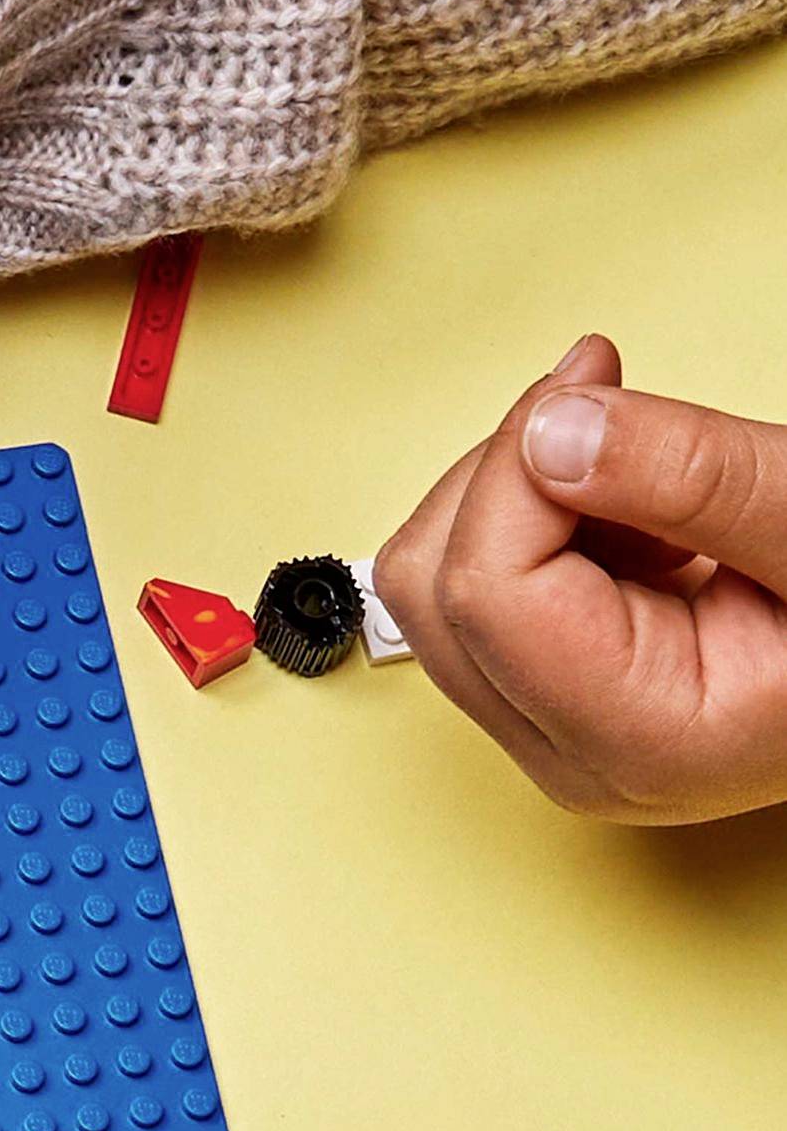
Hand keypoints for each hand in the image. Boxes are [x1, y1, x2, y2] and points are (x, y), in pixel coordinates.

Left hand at [376, 335, 786, 822]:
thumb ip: (698, 482)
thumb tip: (552, 432)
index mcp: (641, 739)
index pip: (487, 590)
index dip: (518, 462)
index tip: (595, 373)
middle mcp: (572, 756)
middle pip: (433, 594)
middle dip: (502, 475)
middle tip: (608, 395)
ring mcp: (553, 734)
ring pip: (439, 591)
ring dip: (517, 495)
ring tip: (646, 469)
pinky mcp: (552, 700)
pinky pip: (483, 595)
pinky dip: (539, 524)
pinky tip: (639, 513)